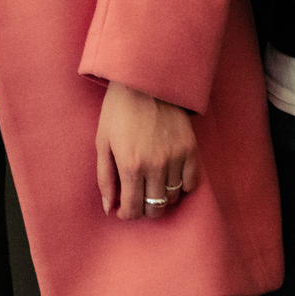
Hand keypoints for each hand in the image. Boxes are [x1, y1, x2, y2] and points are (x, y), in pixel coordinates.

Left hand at [94, 80, 197, 221]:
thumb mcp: (102, 142)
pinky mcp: (190, 149)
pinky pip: (191, 183)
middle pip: (155, 209)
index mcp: (131, 165)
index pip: (133, 209)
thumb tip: (109, 207)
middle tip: (138, 199)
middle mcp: (156, 166)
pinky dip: (182, 186)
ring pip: (172, 198)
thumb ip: (105, 178)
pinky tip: (170, 178)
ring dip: (161, 198)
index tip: (123, 209)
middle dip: (144, 210)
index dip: (126, 214)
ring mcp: (176, 158)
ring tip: (152, 186)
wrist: (145, 81)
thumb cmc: (118, 110)